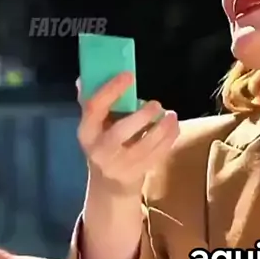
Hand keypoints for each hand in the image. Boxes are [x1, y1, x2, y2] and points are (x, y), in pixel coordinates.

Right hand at [77, 73, 179, 196]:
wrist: (109, 183)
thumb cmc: (103, 143)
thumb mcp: (94, 126)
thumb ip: (94, 102)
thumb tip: (85, 77)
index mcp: (86, 132)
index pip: (94, 108)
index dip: (111, 90)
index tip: (129, 75)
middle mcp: (100, 150)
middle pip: (120, 133)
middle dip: (141, 117)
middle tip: (156, 104)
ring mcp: (119, 165)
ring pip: (143, 147)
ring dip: (161, 129)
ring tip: (171, 115)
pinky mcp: (138, 173)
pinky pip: (157, 155)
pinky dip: (169, 139)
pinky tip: (174, 126)